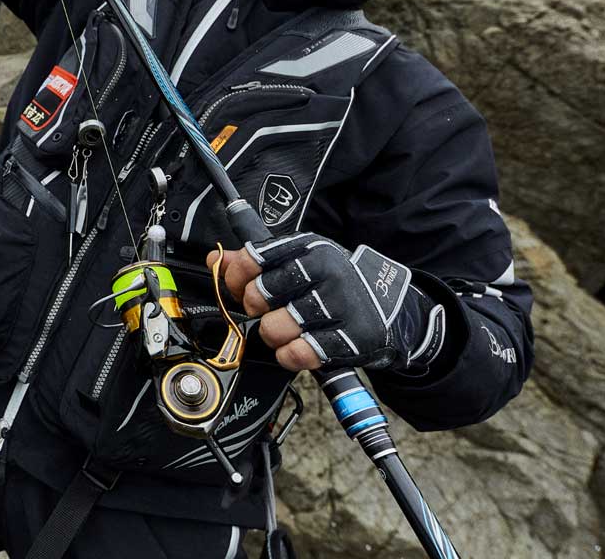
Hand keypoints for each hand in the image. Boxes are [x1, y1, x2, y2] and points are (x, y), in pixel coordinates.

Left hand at [210, 232, 444, 373]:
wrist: (390, 308)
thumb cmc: (332, 284)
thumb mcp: (298, 261)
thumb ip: (254, 261)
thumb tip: (214, 260)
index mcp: (309, 248)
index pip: (254, 258)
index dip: (236, 277)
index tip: (239, 287)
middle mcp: (326, 272)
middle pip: (259, 295)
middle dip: (253, 308)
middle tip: (264, 311)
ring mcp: (340, 306)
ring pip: (276, 327)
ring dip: (271, 334)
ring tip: (281, 331)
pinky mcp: (351, 339)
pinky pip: (300, 353)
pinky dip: (288, 355)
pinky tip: (293, 349)